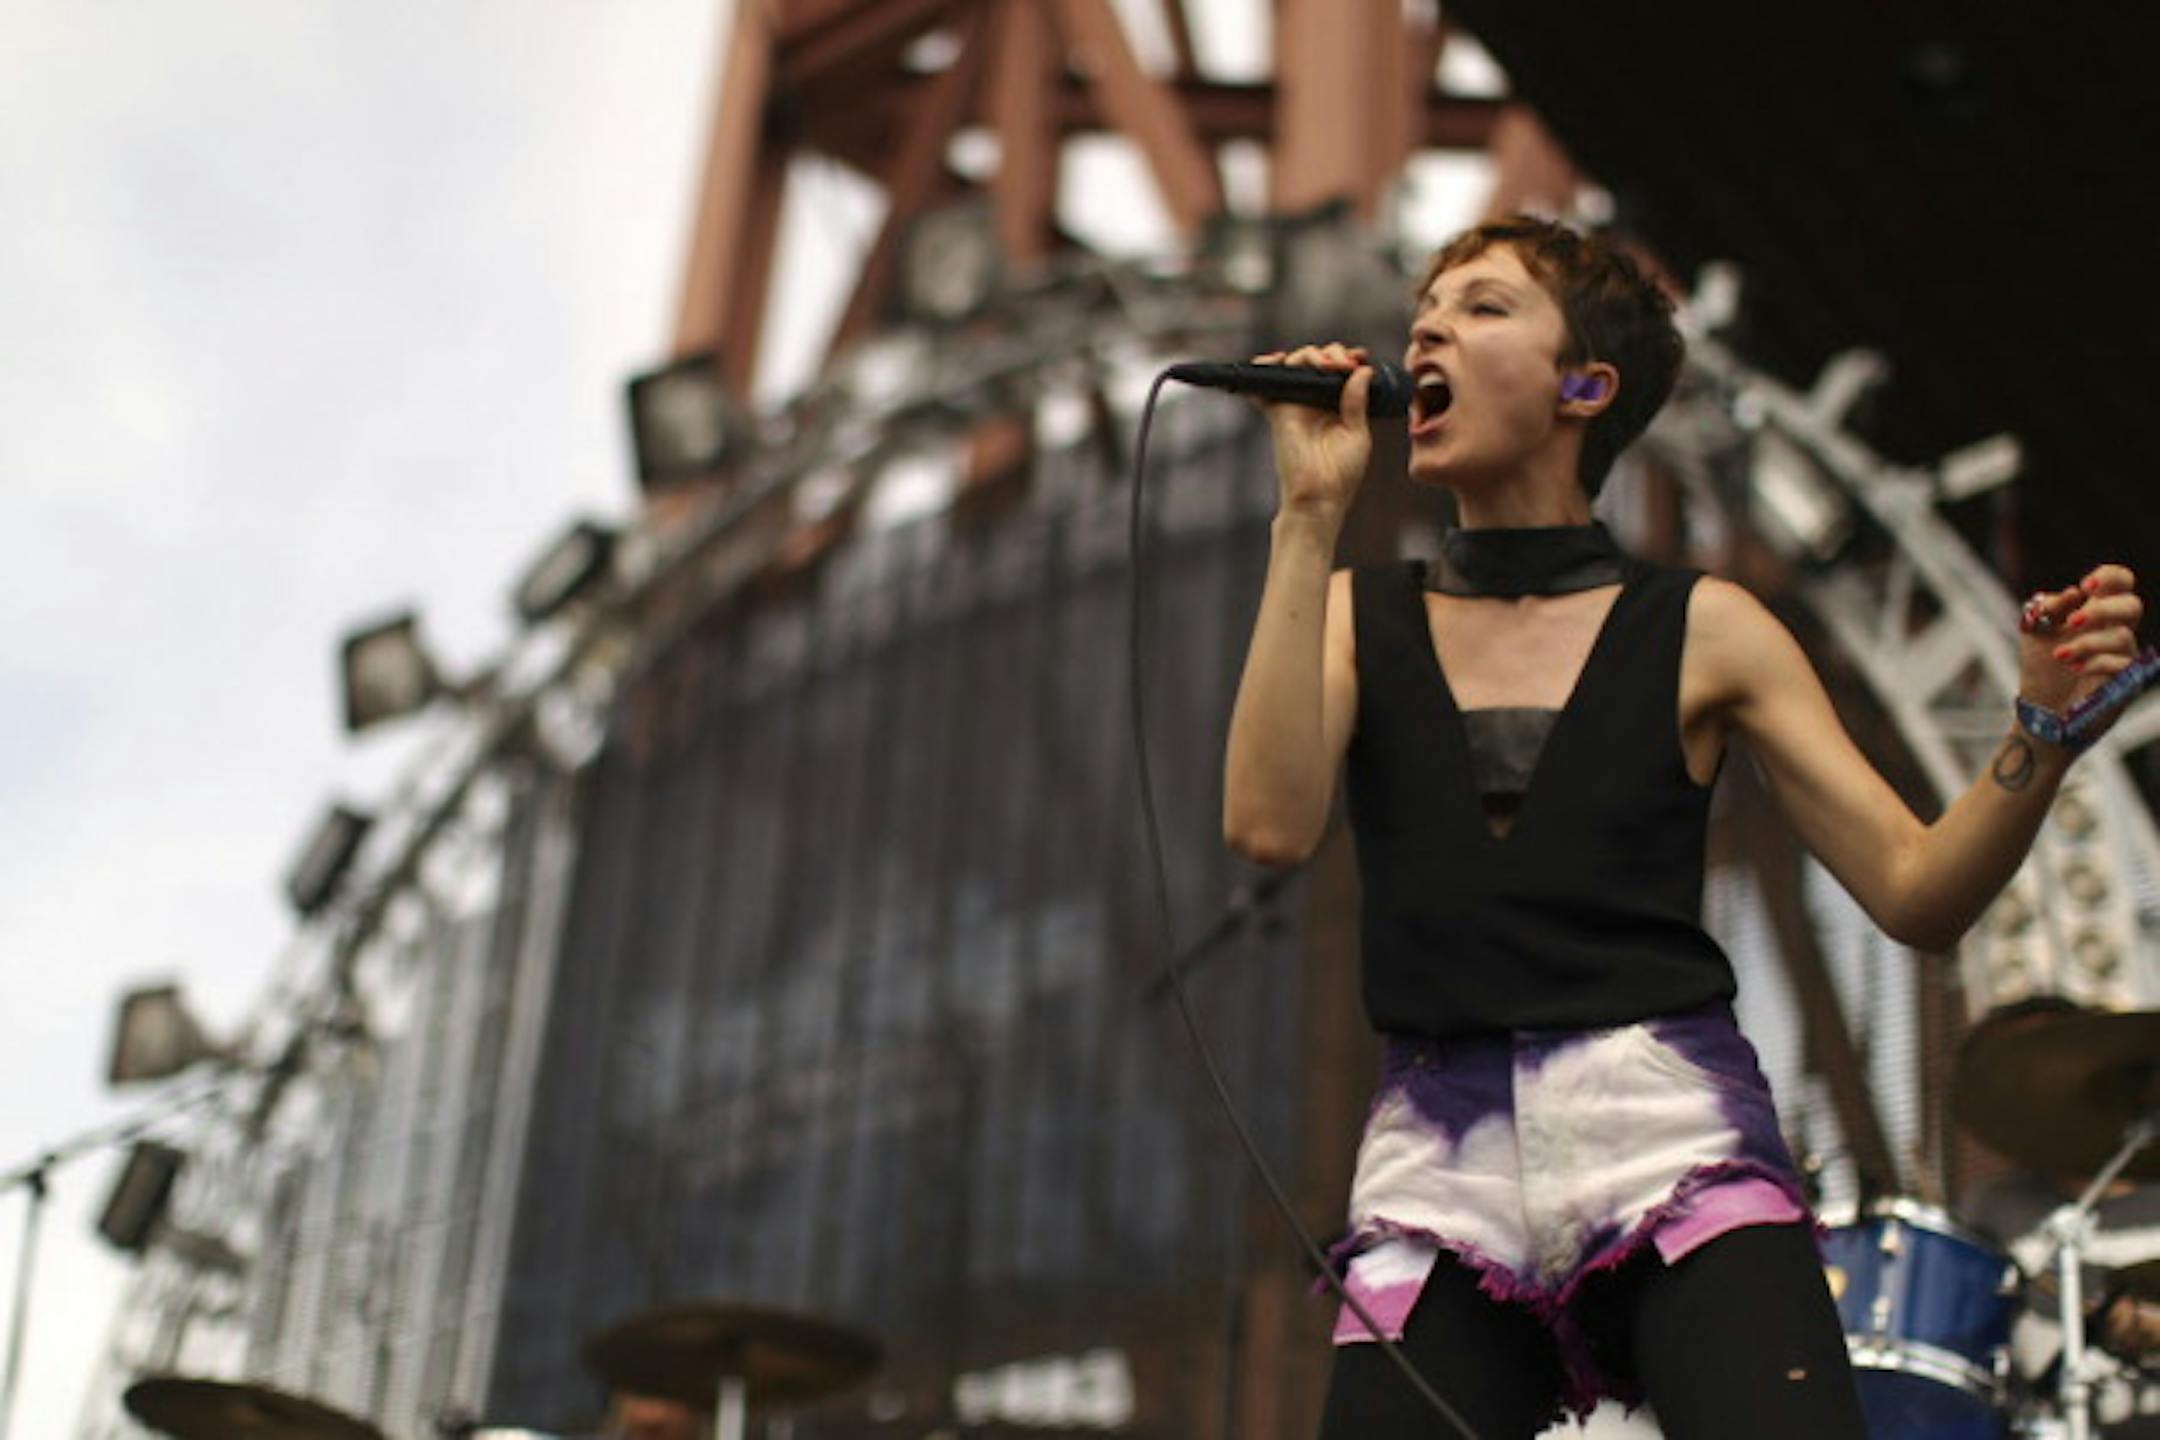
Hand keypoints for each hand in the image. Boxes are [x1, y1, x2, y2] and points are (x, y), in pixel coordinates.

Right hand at [1255, 342, 1374, 524]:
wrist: (1319, 496)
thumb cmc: (1341, 474)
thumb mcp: (1357, 433)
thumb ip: (1357, 401)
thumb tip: (1362, 370)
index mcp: (1338, 405)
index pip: (1340, 370)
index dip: (1348, 358)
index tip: (1359, 359)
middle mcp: (1316, 401)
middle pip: (1317, 361)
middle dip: (1330, 354)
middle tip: (1341, 366)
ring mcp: (1295, 404)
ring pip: (1295, 365)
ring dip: (1307, 355)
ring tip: (1323, 365)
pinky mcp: (1278, 411)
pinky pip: (1264, 385)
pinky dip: (1263, 369)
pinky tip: (1274, 360)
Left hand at [2018, 563, 2143, 714]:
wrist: (2041, 707)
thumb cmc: (2042, 665)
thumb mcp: (2035, 631)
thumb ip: (2048, 608)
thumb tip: (2073, 593)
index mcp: (2096, 609)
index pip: (2120, 582)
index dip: (2110, 577)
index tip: (2085, 586)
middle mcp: (2115, 628)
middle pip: (2132, 605)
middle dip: (2102, 610)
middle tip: (2072, 622)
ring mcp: (2124, 654)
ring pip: (2122, 637)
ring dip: (2086, 644)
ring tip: (2059, 655)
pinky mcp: (2126, 680)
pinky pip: (2121, 664)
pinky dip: (2095, 663)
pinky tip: (2075, 668)